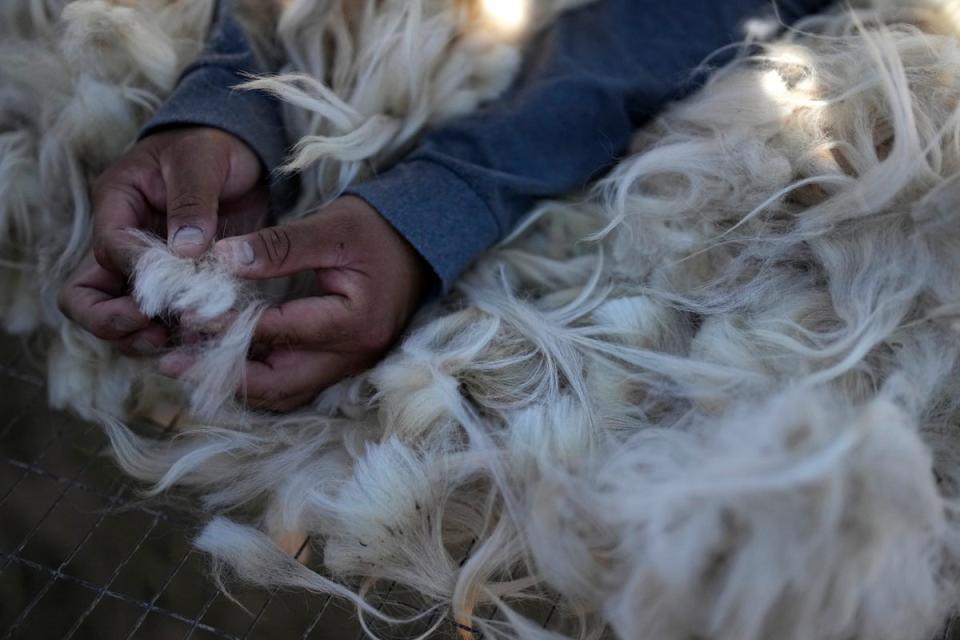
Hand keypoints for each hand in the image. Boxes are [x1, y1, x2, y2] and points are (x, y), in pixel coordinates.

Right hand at [58, 127, 266, 355]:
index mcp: (117, 204)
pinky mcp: (175, 287)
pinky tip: (204, 338)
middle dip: (113, 321)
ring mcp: (145, 270)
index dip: (134, 272)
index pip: (108, 249)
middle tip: (156, 329)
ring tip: (181, 339)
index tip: (168, 287)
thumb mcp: (202, 160)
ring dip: (142, 338)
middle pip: (87, 298)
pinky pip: (161, 323)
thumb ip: (193, 202)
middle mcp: (121, 243)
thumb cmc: (212, 147)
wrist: (241, 156)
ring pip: (119, 320)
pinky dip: (177, 337)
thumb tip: (184, 250)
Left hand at [160, 196, 432, 411]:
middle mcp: (354, 355)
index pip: (278, 334)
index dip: (229, 327)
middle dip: (225, 375)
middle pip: (281, 385)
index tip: (186, 314)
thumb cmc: (379, 229)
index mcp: (354, 323)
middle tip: (174, 361)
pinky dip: (259, 376)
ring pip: (286, 392)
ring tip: (191, 363)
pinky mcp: (343, 361)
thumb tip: (222, 258)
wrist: (422, 240)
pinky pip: (295, 382)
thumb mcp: (331, 227)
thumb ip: (280, 245)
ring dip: (239, 382)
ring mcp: (350, 364)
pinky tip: (228, 360)